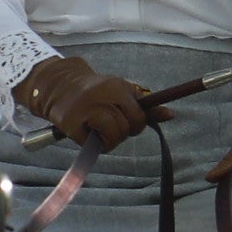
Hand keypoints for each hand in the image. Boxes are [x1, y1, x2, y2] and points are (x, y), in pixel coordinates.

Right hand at [13, 54, 167, 151]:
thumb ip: (144, 106)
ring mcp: (86, 110)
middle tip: (114, 126)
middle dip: (124, 132)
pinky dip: (99, 144)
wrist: (61, 87)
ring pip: (114, 135)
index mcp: (117, 86)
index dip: (138, 123)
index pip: (140, 114)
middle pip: (128, 127)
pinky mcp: (72, 124)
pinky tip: (92, 135)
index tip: (130, 122)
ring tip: (103, 132)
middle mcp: (102, 96)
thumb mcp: (121, 92)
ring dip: (112, 140)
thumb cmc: (97, 92)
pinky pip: (96, 144)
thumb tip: (171, 115)